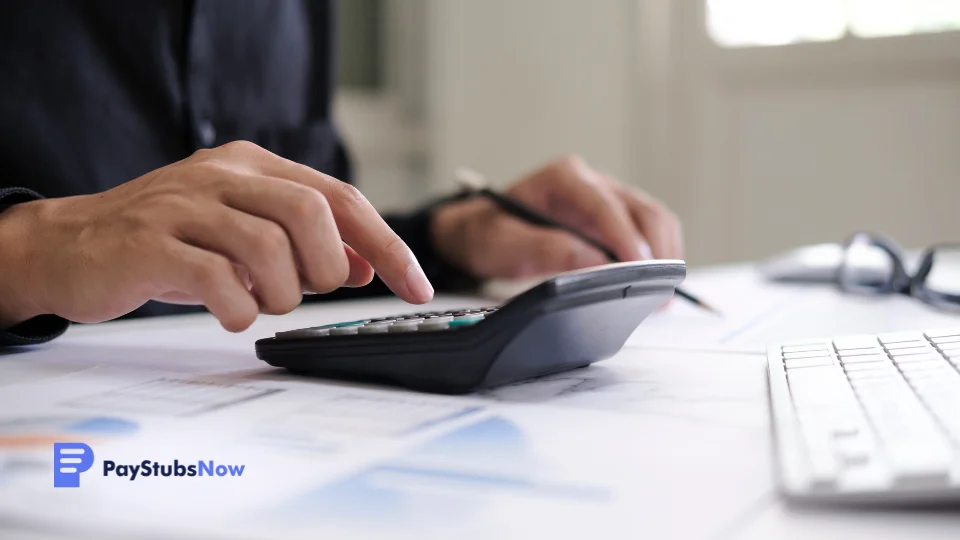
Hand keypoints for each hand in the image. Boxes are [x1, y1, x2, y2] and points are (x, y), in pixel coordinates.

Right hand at [0, 141, 433, 330]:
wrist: (74, 245)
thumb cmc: (173, 243)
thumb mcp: (245, 235)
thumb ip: (306, 244)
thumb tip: (366, 266)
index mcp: (255, 166)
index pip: (340, 198)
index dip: (387, 245)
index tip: (418, 286)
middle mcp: (224, 175)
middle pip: (312, 211)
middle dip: (327, 265)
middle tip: (311, 290)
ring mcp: (184, 205)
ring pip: (268, 245)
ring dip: (282, 291)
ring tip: (262, 301)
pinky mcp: (151, 243)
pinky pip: (215, 278)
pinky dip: (238, 307)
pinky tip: (231, 311)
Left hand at [430, 155, 682, 278]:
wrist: (480, 233)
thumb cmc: (488, 235)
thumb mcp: (504, 245)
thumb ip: (546, 249)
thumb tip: (594, 260)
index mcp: (563, 178)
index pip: (605, 205)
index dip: (625, 237)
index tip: (637, 267)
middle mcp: (591, 181)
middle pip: (640, 209)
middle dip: (654, 249)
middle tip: (657, 290)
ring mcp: (606, 197)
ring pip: (652, 218)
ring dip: (663, 253)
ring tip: (660, 293)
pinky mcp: (613, 218)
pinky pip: (647, 231)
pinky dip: (657, 255)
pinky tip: (653, 283)